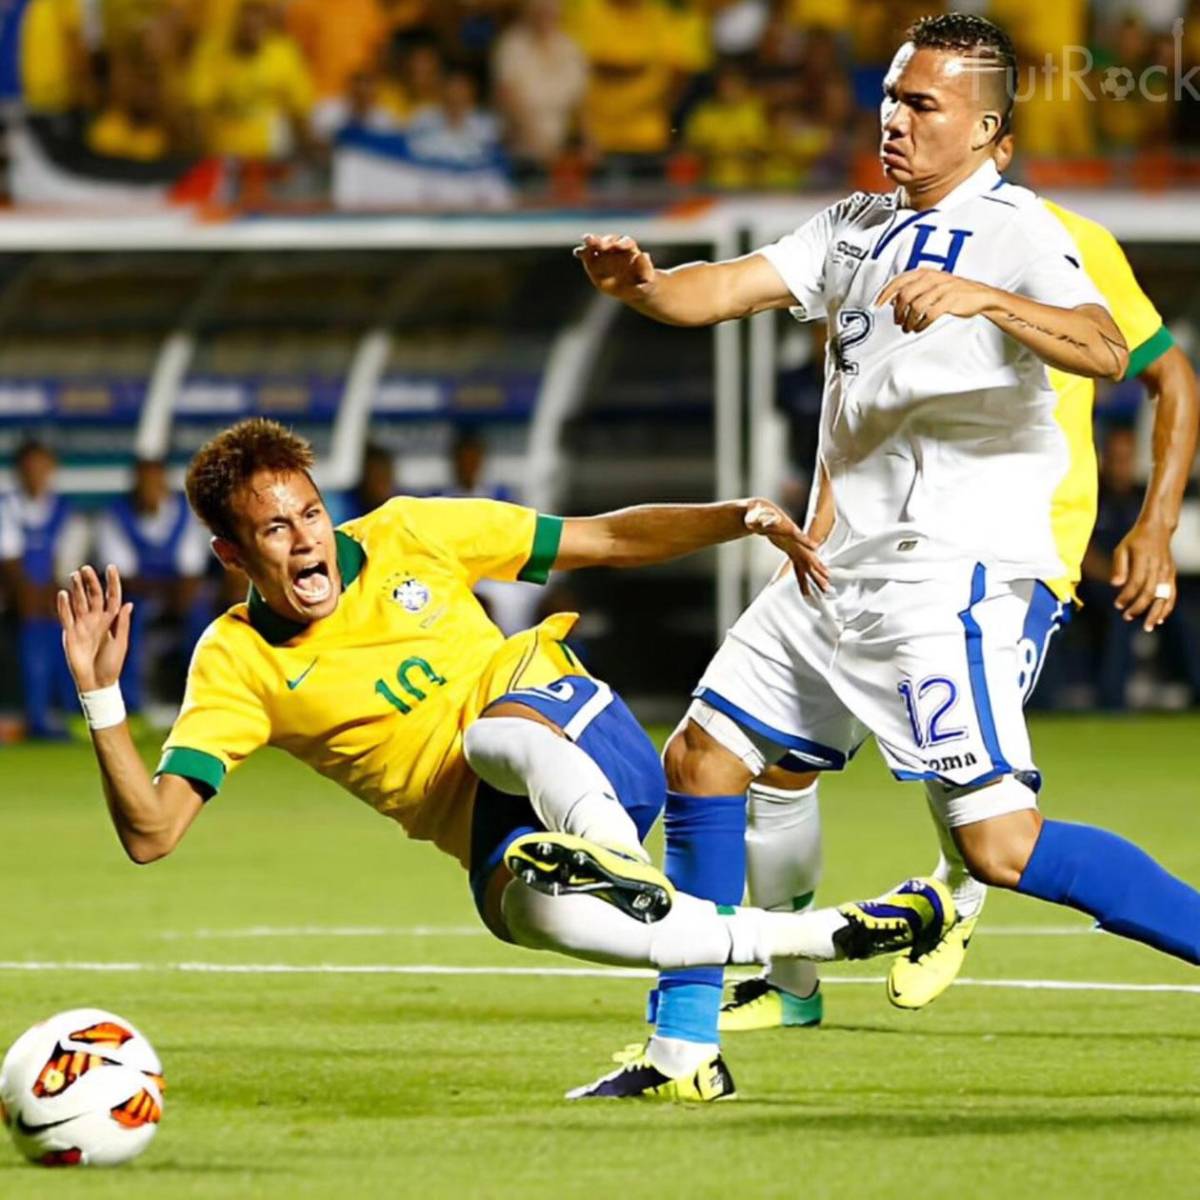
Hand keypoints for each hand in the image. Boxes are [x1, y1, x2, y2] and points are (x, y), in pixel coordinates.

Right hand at [57, 564, 132, 691]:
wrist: (97, 682)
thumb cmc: (111, 664)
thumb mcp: (121, 642)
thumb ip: (122, 623)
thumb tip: (129, 603)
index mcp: (110, 621)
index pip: (111, 597)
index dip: (111, 583)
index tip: (111, 567)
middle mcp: (95, 620)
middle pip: (92, 596)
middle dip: (90, 582)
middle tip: (86, 568)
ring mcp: (82, 625)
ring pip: (78, 603)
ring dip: (76, 589)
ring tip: (74, 575)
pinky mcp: (70, 634)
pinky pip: (66, 617)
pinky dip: (64, 606)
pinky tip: (63, 594)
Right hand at [574, 233, 657, 303]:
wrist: (634, 288)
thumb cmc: (643, 283)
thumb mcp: (648, 279)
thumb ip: (646, 268)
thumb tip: (643, 254)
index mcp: (630, 250)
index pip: (626, 242)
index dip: (622, 243)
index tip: (618, 246)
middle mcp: (616, 248)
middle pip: (610, 241)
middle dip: (605, 241)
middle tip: (600, 244)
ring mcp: (604, 253)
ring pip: (597, 245)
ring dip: (592, 242)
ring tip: (587, 241)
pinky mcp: (595, 260)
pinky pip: (588, 254)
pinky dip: (583, 252)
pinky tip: (578, 253)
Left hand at [744, 499, 829, 593]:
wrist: (759, 512)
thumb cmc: (756, 514)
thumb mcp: (757, 517)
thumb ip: (762, 520)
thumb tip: (763, 523)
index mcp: (788, 530)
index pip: (799, 537)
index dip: (807, 543)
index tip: (815, 549)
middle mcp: (795, 540)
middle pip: (809, 556)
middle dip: (818, 569)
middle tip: (827, 581)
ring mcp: (794, 546)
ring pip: (806, 564)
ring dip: (815, 577)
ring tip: (826, 589)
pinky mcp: (790, 550)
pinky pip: (798, 565)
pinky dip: (803, 576)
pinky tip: (808, 586)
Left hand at [876, 269, 995, 333]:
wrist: (980, 295)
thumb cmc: (954, 291)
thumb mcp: (932, 284)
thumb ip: (913, 289)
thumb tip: (893, 300)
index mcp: (925, 273)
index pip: (899, 281)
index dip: (885, 294)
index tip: (877, 305)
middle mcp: (932, 278)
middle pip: (904, 295)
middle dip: (898, 312)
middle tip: (898, 321)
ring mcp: (942, 289)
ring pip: (915, 306)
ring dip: (909, 321)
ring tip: (908, 327)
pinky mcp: (950, 300)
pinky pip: (929, 314)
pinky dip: (921, 324)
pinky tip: (920, 327)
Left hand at [1112, 519, 1175, 630]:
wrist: (1158, 529)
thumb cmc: (1135, 540)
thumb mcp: (1122, 548)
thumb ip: (1119, 566)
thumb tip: (1115, 584)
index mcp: (1144, 559)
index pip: (1136, 582)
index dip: (1127, 596)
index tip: (1117, 605)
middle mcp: (1158, 566)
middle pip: (1150, 592)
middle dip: (1139, 607)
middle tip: (1126, 617)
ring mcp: (1167, 571)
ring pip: (1164, 596)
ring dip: (1156, 612)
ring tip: (1147, 626)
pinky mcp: (1172, 574)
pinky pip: (1172, 594)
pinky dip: (1167, 607)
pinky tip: (1160, 619)